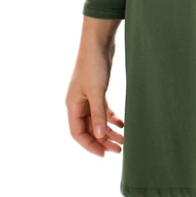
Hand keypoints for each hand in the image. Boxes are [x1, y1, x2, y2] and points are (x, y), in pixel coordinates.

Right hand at [66, 38, 124, 157]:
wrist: (98, 42)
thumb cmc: (93, 64)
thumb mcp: (97, 91)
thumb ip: (98, 114)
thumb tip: (100, 136)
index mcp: (72, 105)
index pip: (77, 133)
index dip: (89, 145)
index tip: (103, 154)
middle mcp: (78, 103)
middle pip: (88, 129)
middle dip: (102, 141)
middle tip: (118, 150)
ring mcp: (87, 97)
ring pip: (97, 121)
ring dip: (109, 131)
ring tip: (122, 140)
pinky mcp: (97, 90)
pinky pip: (102, 110)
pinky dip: (111, 118)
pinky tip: (122, 124)